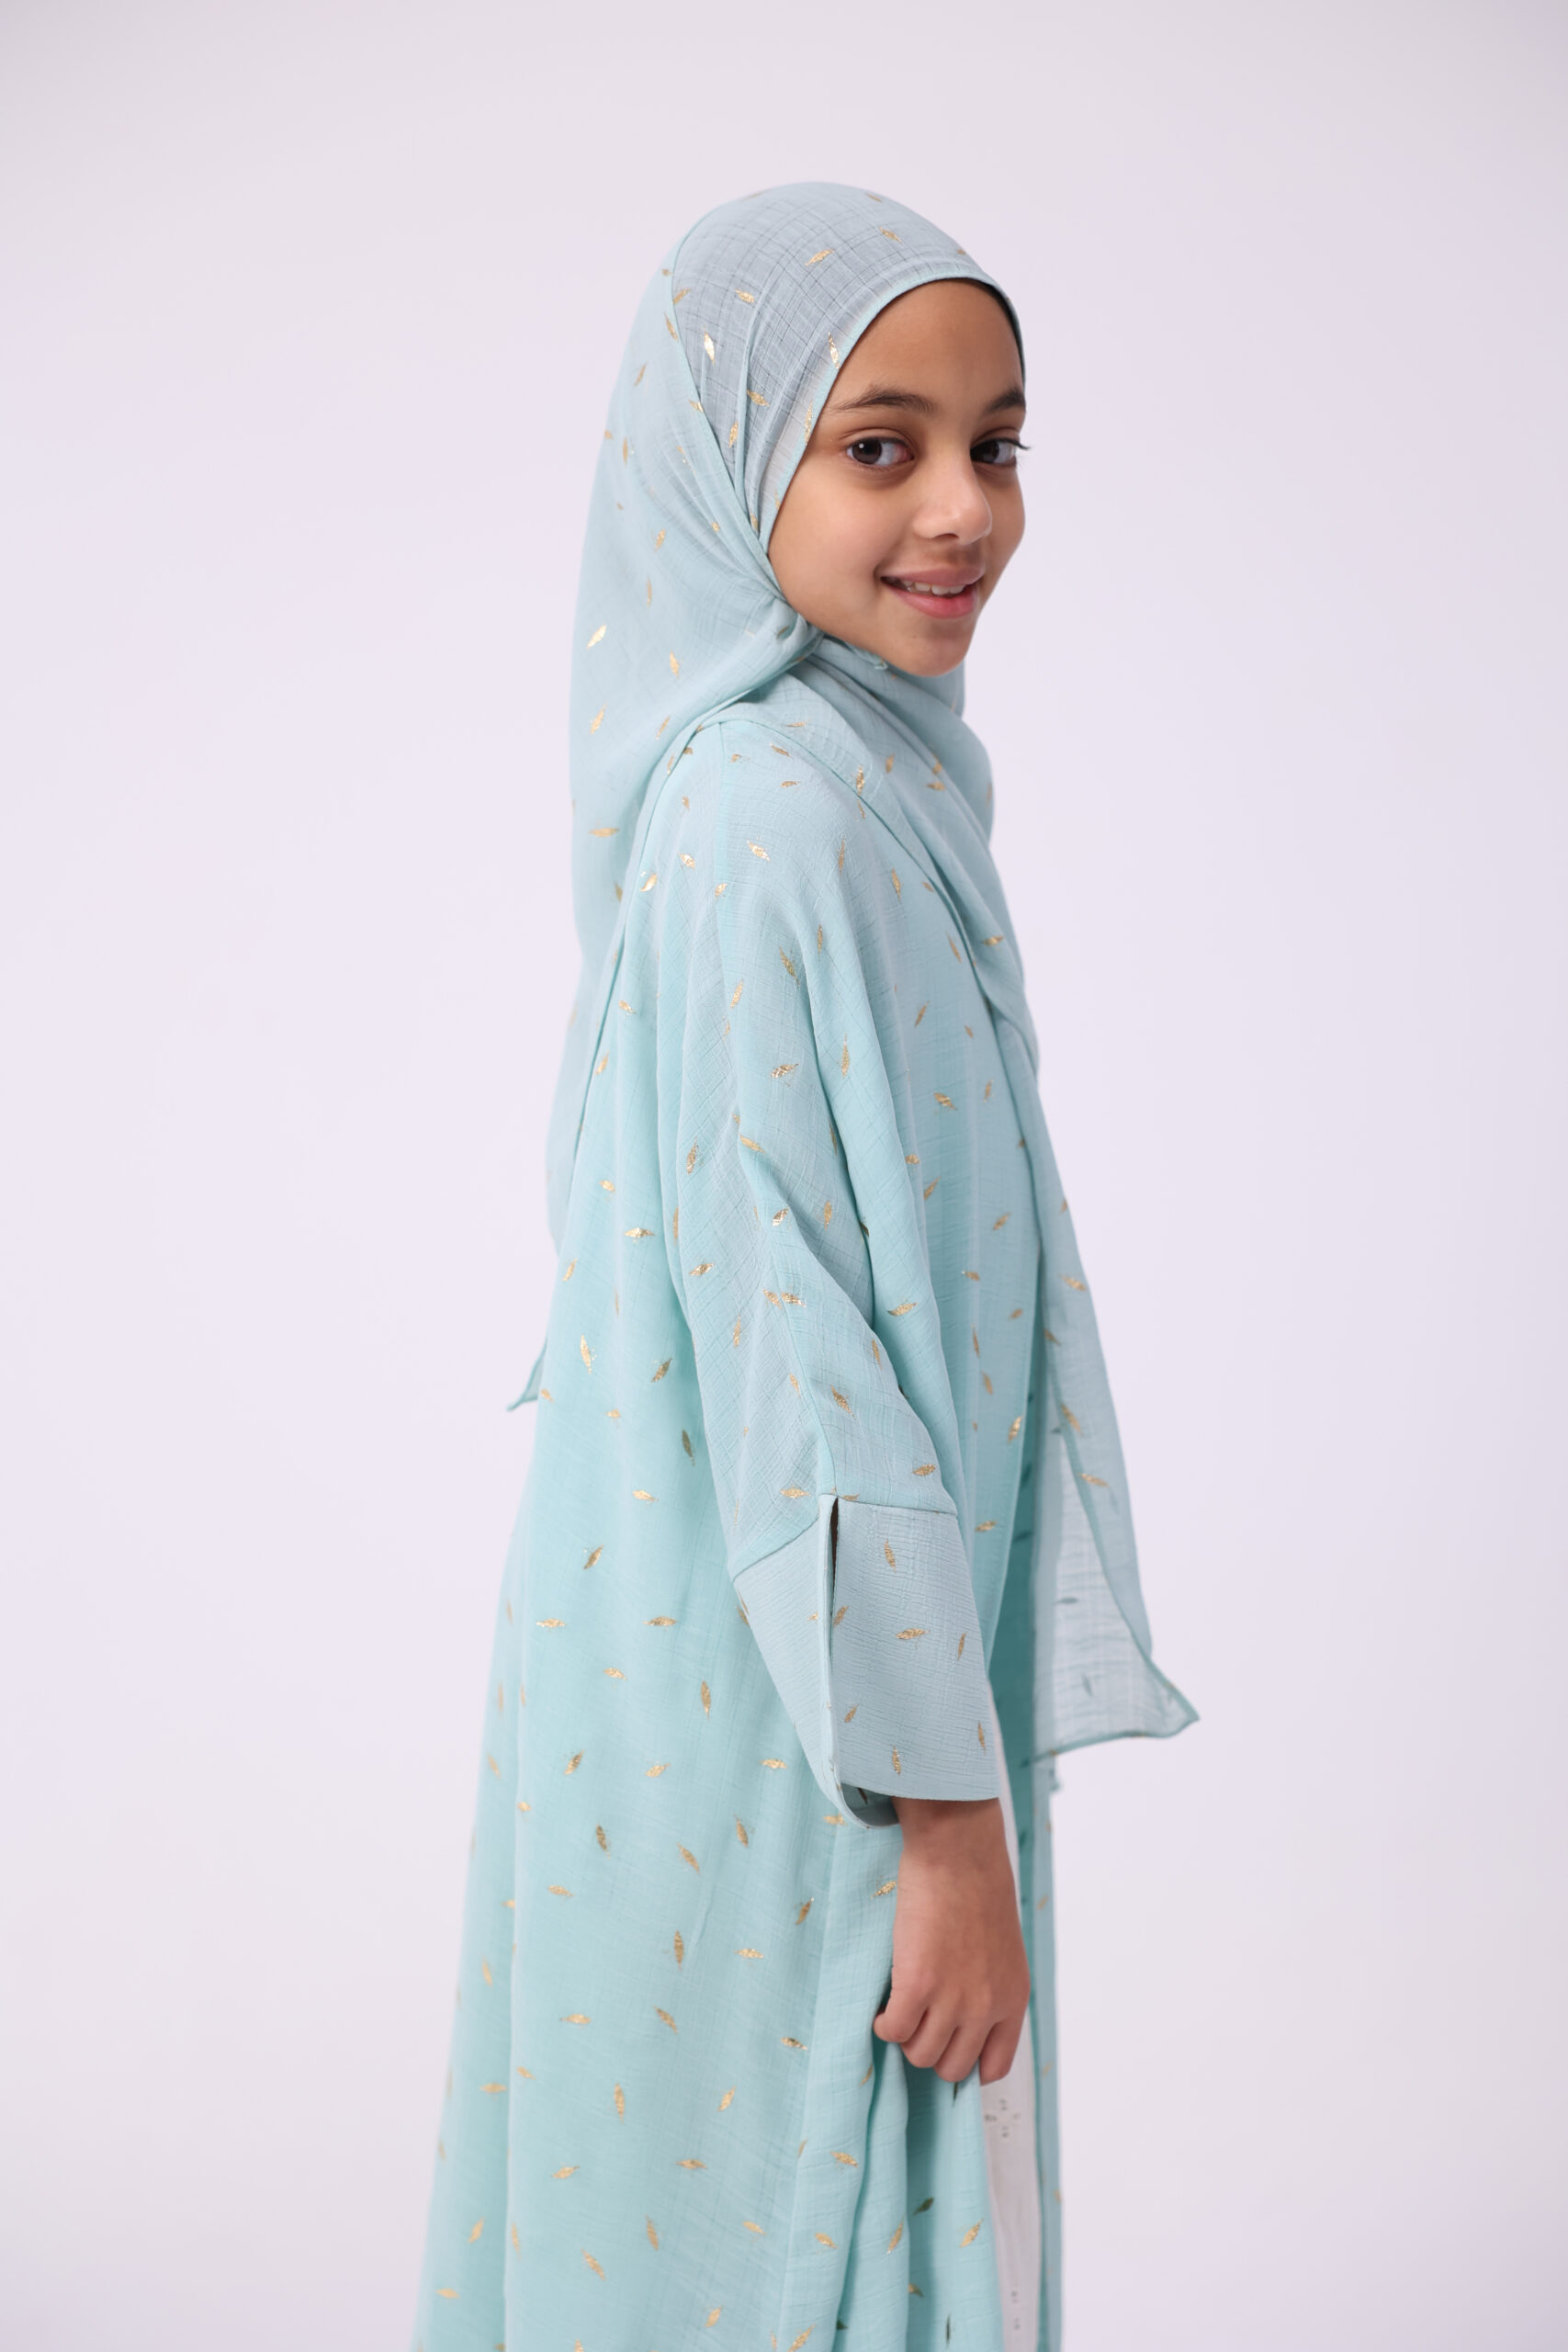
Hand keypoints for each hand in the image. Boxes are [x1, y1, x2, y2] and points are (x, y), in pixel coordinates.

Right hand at [872, 1794, 1030, 2084]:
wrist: (959, 1852)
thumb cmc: (977, 1888)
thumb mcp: (1001, 1948)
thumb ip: (990, 1987)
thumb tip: (964, 2017)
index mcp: (1013, 1999)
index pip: (995, 2066)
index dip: (966, 2061)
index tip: (947, 2044)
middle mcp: (986, 2007)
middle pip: (951, 2068)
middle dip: (931, 2049)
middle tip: (917, 2019)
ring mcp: (953, 1999)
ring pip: (920, 2054)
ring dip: (905, 2036)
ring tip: (900, 2007)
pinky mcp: (918, 1984)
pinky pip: (893, 2030)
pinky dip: (883, 2024)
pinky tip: (883, 2005)